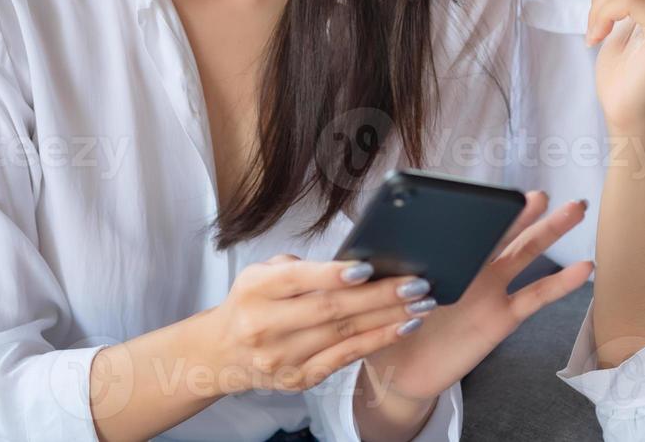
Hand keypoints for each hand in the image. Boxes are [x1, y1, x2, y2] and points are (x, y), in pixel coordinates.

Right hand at [193, 254, 431, 395]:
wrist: (222, 352)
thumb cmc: (252, 303)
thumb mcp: (262, 274)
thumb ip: (301, 269)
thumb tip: (355, 265)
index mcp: (255, 290)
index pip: (298, 280)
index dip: (333, 275)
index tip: (368, 268)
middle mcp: (265, 326)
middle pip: (330, 310)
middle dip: (379, 296)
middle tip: (417, 284)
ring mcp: (282, 357)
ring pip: (343, 334)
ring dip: (388, 318)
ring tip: (421, 304)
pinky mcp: (298, 379)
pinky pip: (345, 358)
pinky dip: (377, 341)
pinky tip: (402, 327)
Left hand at [356, 190, 594, 404]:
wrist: (398, 372)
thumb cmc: (386, 323)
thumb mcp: (376, 293)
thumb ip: (382, 273)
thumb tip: (374, 256)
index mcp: (441, 254)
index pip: (462, 222)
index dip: (477, 206)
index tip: (489, 191)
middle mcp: (470, 266)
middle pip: (501, 230)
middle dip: (522, 209)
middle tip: (541, 192)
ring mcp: (490, 290)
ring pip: (524, 253)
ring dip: (549, 231)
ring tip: (575, 209)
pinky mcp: (502, 317)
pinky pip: (534, 297)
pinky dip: (560, 283)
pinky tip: (584, 267)